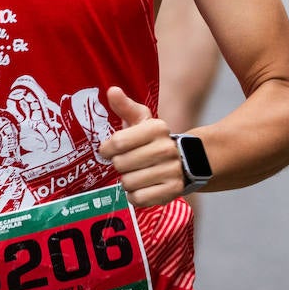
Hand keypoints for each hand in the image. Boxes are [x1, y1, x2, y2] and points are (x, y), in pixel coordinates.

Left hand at [96, 87, 182, 207]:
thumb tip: (112, 91)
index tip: (107, 150)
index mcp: (156, 128)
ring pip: (128, 183)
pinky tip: (141, 187)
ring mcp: (172, 170)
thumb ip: (124, 106)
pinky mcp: (174, 190)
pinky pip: (139, 199)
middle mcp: (166, 148)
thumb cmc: (150, 140)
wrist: (181, 160)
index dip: (107, 149)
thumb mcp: (139, 120)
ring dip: (126, 181)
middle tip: (125, 163)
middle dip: (119, 165)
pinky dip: (134, 196)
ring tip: (134, 174)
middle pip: (121, 164)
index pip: (118, 142)